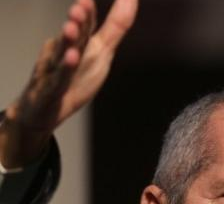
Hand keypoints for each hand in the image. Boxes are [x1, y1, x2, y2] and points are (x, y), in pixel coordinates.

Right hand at [0, 0, 137, 168]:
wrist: (44, 109)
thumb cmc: (76, 77)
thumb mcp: (101, 52)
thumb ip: (116, 26)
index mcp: (79, 44)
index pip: (85, 26)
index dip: (88, 11)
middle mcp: (65, 53)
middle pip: (73, 37)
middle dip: (77, 22)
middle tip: (81, 6)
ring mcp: (55, 71)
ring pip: (61, 55)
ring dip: (66, 42)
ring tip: (70, 28)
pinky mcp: (49, 92)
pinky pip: (57, 82)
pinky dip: (63, 72)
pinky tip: (69, 61)